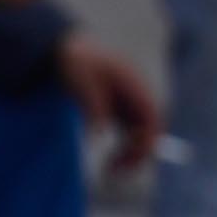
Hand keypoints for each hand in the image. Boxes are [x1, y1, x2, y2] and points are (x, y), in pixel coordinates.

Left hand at [56, 33, 163, 178]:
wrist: (65, 45)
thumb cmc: (76, 60)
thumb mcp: (81, 84)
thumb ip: (93, 109)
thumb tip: (99, 138)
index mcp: (134, 85)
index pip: (151, 119)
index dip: (145, 142)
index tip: (129, 161)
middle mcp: (137, 95)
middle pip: (149, 130)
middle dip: (138, 154)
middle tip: (116, 172)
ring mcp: (130, 101)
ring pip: (140, 134)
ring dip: (131, 153)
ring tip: (111, 170)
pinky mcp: (119, 107)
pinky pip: (128, 132)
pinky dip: (123, 146)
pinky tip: (109, 158)